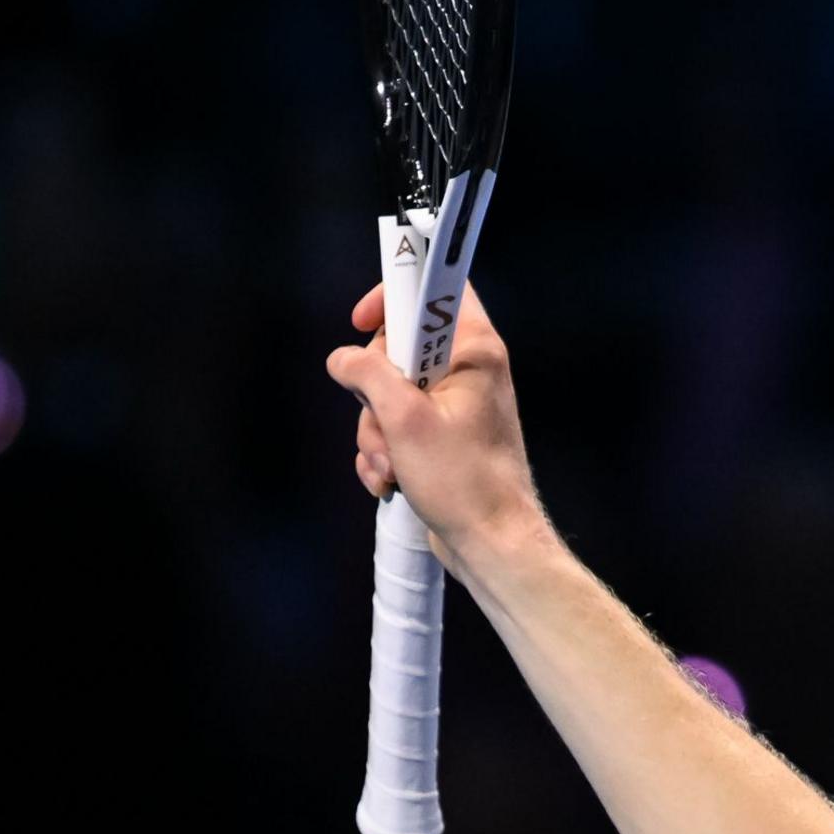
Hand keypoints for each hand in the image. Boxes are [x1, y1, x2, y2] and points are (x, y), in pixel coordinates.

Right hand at [325, 283, 548, 576]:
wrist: (491, 541)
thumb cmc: (461, 478)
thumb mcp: (405, 419)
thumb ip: (368, 375)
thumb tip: (342, 358)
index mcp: (474, 350)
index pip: (434, 291)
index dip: (394, 296)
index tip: (362, 321)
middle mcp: (468, 370)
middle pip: (396, 351)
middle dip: (374, 394)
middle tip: (387, 426)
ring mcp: (453, 405)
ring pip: (388, 396)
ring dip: (376, 433)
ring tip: (392, 466)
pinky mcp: (441, 437)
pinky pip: (396, 428)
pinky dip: (385, 453)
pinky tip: (389, 481)